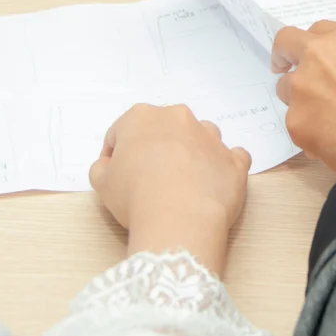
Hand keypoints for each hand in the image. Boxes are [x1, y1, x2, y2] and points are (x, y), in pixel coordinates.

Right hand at [89, 104, 250, 273]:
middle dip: (156, 149)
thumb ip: (101, 167)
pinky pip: (232, 157)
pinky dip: (224, 167)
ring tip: (182, 184)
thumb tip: (108, 165)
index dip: (116, 154)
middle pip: (164, 130)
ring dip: (191, 154)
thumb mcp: (101, 183)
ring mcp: (211, 137)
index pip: (122, 131)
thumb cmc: (135, 196)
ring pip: (200, 138)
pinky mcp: (234, 160)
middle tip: (148, 179)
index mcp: (142, 117)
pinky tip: (213, 183)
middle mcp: (179, 118)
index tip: (116, 174)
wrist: (179, 218)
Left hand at [271, 21, 335, 172]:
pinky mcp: (294, 118)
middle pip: (288, 42)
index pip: (321, 31)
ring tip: (324, 119)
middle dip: (285, 54)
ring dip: (299, 97)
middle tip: (287, 67)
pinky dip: (309, 131)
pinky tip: (332, 143)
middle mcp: (320, 54)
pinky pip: (296, 122)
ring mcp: (302, 85)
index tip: (321, 58)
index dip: (320, 46)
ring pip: (286, 86)